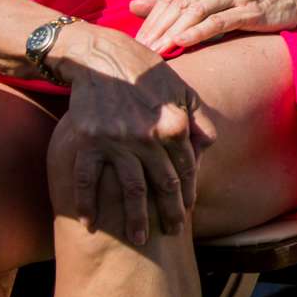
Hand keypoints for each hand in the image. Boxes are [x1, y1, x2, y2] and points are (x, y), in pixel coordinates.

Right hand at [43, 25, 210, 245]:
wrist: (101, 57)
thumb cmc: (146, 73)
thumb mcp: (181, 91)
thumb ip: (197, 120)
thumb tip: (209, 146)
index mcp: (175, 126)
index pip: (186, 168)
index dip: (188, 191)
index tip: (188, 209)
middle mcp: (149, 137)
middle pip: (163, 184)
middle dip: (169, 212)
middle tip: (173, 232)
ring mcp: (116, 141)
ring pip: (130, 189)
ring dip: (135, 217)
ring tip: (140, 239)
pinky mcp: (87, 140)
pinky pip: (87, 179)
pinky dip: (88, 203)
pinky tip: (91, 223)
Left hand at [129, 0, 296, 54]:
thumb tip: (133, 6)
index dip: (151, 18)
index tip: (138, 41)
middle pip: (180, 3)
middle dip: (157, 29)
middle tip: (142, 51)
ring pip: (196, 11)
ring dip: (172, 33)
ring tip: (157, 51)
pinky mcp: (251, 8)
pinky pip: (219, 21)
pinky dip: (197, 32)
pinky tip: (181, 42)